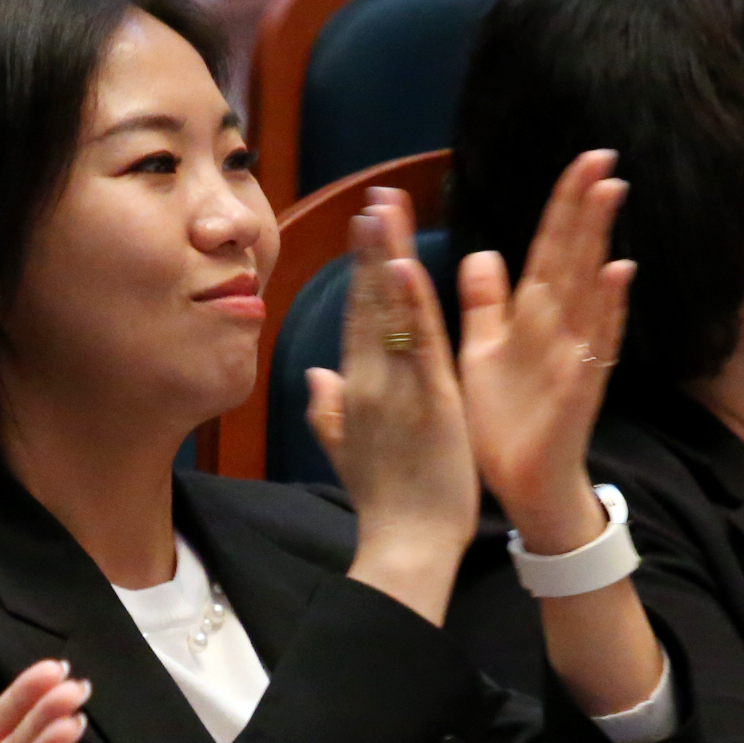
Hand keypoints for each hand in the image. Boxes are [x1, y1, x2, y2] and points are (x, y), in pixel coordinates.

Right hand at [305, 188, 479, 621]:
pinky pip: (416, 343)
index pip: (357, 317)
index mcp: (357, 390)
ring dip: (387, 256)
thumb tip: (315, 376)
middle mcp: (370, 380)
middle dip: (371, 246)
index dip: (360, 268)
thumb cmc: (384, 504)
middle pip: (368, 301)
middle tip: (376, 196)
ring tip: (386, 208)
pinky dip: (409, 302)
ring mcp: (396, 388)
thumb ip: (330, 411)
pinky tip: (404, 263)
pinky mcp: (428, 400)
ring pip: (389, 312)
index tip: (365, 224)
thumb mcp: (347, 451)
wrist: (403, 546)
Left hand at [457, 150, 631, 555]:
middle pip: (572, 256)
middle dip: (586, 207)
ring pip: (589, 288)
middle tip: (603, 156)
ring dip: (600, 241)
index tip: (582, 160)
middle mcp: (558, 328)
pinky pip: (597, 343)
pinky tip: (618, 273)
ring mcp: (574, 355)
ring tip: (612, 194)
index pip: (549, 248)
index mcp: (531, 316)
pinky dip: (608, 308)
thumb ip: (486, 303)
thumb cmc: (506, 421)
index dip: (564, 205)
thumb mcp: (483, 351)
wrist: (522, 485)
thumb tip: (483, 252)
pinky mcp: (579, 388)